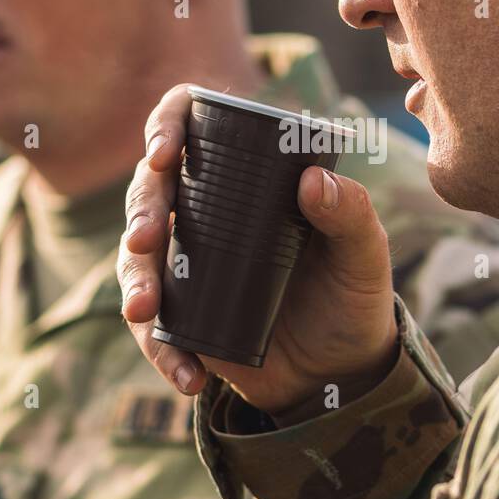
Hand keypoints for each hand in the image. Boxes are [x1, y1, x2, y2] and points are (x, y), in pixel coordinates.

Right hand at [118, 84, 399, 421]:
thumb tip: (312, 179)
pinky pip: (151, 328)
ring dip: (133, 280)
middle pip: (150, 190)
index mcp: (245, 177)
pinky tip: (188, 373)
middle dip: (141, 210)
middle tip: (149, 238)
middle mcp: (205, 212)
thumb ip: (352, 215)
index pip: (190, 126)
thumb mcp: (364, 256)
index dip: (166, 126)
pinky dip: (160, 348)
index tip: (165, 153)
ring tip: (144, 310)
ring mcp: (186, 264)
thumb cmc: (353, 296)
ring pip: (136, 257)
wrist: (342, 372)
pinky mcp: (179, 316)